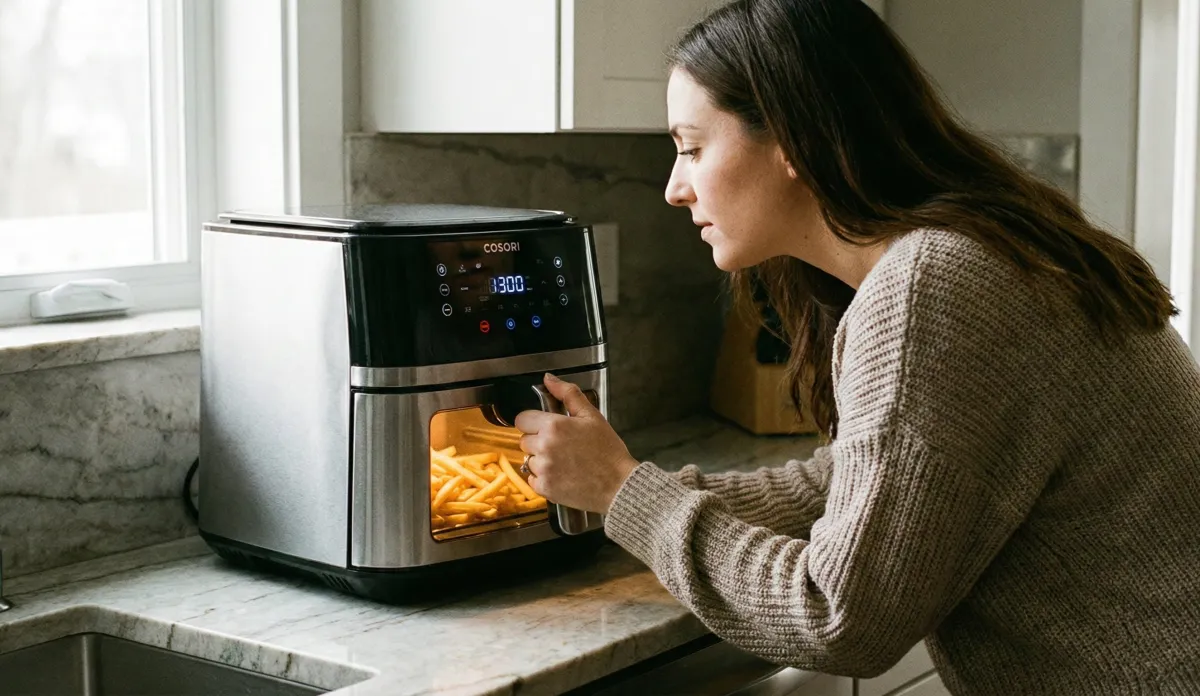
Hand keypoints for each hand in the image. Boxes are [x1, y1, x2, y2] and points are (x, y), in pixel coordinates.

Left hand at [513, 373, 639, 513]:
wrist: (619, 485)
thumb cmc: (608, 451)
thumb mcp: (592, 416)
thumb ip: (568, 394)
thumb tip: (549, 379)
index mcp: (554, 426)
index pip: (522, 419)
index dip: (533, 422)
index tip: (544, 427)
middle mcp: (544, 447)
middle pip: (524, 440)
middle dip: (538, 441)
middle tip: (561, 445)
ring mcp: (543, 469)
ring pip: (528, 460)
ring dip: (541, 460)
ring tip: (564, 461)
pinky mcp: (545, 488)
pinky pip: (532, 479)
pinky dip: (543, 478)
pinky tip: (562, 475)